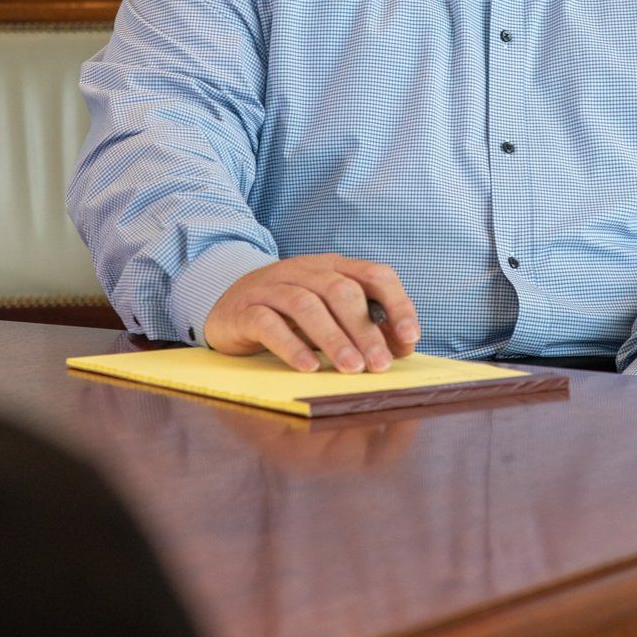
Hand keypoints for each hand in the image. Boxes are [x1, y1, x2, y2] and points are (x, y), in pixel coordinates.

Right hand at [203, 254, 420, 373]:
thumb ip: (363, 326)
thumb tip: (400, 348)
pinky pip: (268, 323)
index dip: (397, 304)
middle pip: (341, 291)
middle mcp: (304, 271)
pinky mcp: (245, 310)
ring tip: (351, 368)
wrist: (227, 306)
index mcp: (334, 267)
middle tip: (379, 365)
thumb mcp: (329, 315)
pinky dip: (291, 345)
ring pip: (306, 305)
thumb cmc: (289, 315)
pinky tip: (308, 367)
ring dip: (333, 339)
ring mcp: (272, 287)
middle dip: (365, 329)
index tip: (410, 338)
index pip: (375, 275)